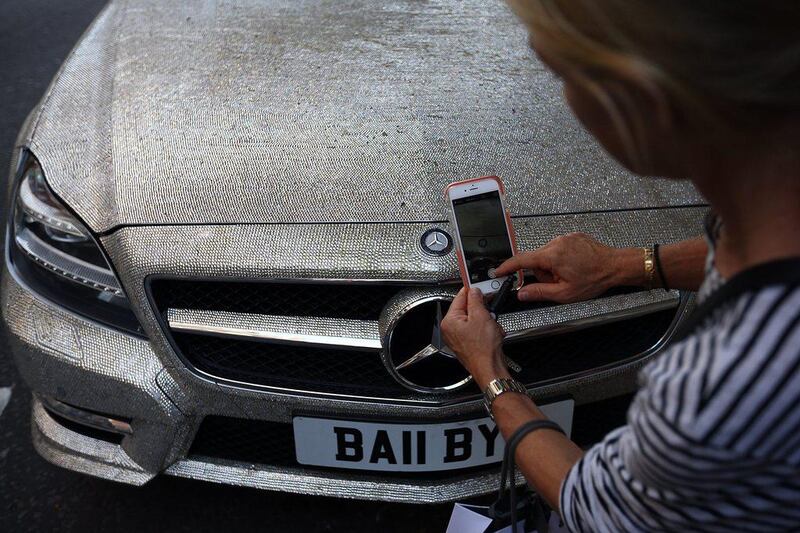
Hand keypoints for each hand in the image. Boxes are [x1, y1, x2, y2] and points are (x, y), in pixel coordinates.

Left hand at [441, 287, 509, 387]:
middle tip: (490, 312)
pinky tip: (493, 335)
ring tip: (492, 328)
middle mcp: (450, 329)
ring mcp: (458, 338)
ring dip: (487, 321)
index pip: (459, 297)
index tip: (479, 285)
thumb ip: (476, 300)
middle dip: (482, 310)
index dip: (472, 290)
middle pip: (468, 309)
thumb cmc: (483, 349)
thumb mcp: (481, 316)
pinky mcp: (468, 344)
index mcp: (449, 321)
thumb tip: (474, 291)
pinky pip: (478, 330)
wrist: (490, 369)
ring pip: (475, 320)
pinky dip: (487, 330)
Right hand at [495, 232, 625, 303]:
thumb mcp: (565, 293)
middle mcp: (556, 243)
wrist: (615, 266)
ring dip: (554, 267)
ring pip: (547, 255)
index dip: (507, 267)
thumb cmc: (594, 279)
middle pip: (536, 260)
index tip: (499, 271)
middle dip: (544, 273)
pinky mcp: (572, 236)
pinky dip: (562, 259)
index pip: (521, 260)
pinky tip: (575, 265)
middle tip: (559, 282)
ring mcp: (564, 238)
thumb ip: (540, 292)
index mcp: (552, 256)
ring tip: (571, 274)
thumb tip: (522, 293)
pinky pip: (558, 249)